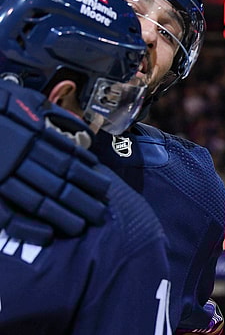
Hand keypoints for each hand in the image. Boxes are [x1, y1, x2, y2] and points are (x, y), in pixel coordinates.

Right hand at [0, 89, 109, 243]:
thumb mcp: (22, 99)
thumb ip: (49, 113)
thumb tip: (77, 127)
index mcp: (28, 137)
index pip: (67, 161)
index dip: (88, 177)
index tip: (104, 188)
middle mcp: (17, 158)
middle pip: (58, 185)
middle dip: (83, 202)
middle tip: (100, 214)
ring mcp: (0, 176)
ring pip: (37, 202)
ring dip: (62, 216)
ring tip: (81, 228)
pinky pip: (6, 216)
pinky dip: (27, 228)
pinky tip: (46, 235)